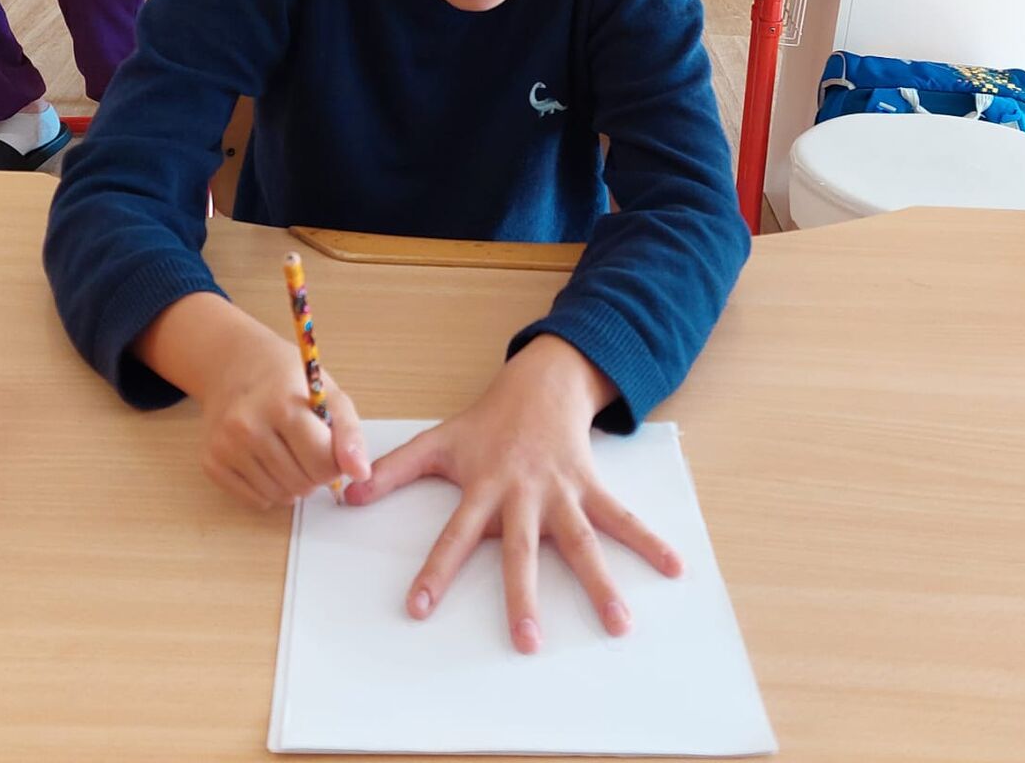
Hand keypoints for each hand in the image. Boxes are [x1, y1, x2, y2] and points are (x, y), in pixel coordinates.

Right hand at [176, 305, 370, 509]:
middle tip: (310, 450)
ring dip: (295, 484)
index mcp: (282, 405)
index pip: (323, 461)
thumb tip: (360, 473)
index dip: (335, 461)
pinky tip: (269, 462)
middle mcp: (248, 426)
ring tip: (291, 454)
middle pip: (303, 482)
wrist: (233, 365)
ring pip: (281, 496)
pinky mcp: (211, 462)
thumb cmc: (286, 379)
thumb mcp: (327, 392)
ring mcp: (226, 446)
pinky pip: (256, 500)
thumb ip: (349, 433)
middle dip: (316, 474)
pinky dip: (270, 490)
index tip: (330, 447)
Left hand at [344, 335, 682, 653]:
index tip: (419, 608)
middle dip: (523, 596)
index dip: (435, 571)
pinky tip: (675, 566)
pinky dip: (650, 541)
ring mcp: (560, 491)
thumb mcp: (438, 441)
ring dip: (601, 582)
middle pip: (521, 551)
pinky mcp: (590, 485)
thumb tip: (349, 492)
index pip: (453, 536)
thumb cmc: (486, 421)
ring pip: (581, 541)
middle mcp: (522, 494)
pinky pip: (623, 517)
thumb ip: (395, 469)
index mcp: (483, 487)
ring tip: (619, 624)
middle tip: (527, 641)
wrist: (540, 383)